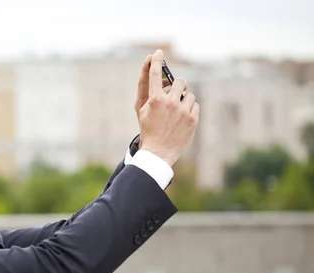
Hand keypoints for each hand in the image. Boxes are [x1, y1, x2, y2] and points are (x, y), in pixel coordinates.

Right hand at [137, 49, 198, 166]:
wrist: (158, 152)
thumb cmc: (149, 130)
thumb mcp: (143, 112)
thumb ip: (151, 94)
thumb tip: (163, 81)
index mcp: (155, 100)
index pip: (155, 74)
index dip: (156, 61)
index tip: (158, 53)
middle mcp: (170, 102)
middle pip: (179, 82)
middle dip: (178, 86)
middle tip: (175, 94)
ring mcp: (182, 110)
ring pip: (189, 94)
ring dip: (184, 100)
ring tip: (177, 112)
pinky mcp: (192, 118)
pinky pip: (195, 105)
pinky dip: (190, 109)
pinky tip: (183, 119)